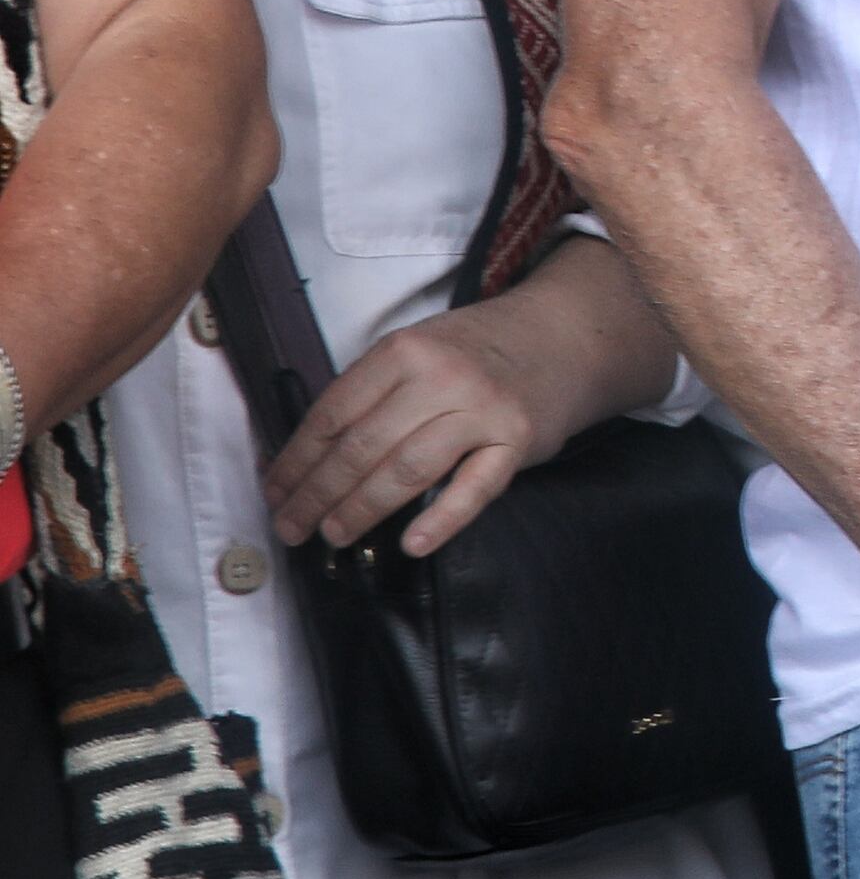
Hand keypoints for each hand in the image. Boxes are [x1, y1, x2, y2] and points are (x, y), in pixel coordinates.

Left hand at [265, 310, 569, 556]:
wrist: (565, 335)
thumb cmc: (479, 350)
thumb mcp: (419, 348)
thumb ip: (371, 392)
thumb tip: (304, 456)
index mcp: (406, 350)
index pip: (333, 413)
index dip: (297, 460)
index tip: (275, 492)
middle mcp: (442, 377)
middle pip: (362, 447)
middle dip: (317, 495)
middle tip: (292, 528)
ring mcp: (483, 409)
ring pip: (407, 469)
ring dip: (362, 509)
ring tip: (335, 536)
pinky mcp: (518, 440)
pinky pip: (476, 487)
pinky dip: (443, 519)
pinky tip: (413, 543)